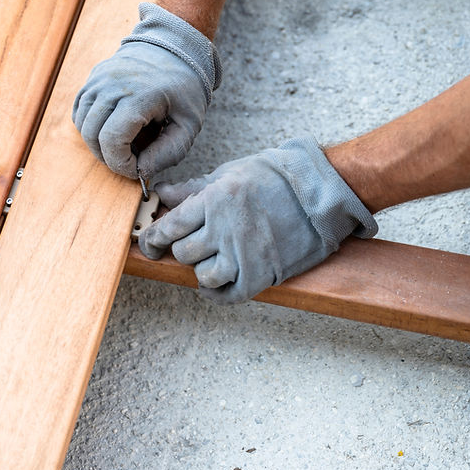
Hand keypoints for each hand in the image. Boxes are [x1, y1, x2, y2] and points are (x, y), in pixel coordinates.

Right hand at [72, 3, 220, 178]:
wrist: (176, 47)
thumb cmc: (185, 88)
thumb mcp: (189, 125)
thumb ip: (168, 153)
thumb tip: (141, 173)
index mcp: (141, 95)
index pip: (113, 140)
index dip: (120, 164)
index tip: (136, 169)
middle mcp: (114, 84)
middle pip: (93, 135)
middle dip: (108, 157)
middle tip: (130, 160)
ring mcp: (100, 79)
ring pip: (82, 124)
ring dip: (97, 143)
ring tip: (122, 144)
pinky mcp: (94, 78)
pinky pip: (80, 110)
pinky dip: (90, 126)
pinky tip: (110, 128)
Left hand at [139, 137, 377, 303]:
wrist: (320, 192)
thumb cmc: (274, 177)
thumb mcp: (229, 174)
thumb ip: (192, 188)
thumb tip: (162, 193)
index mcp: (214, 200)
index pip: (169, 227)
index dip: (152, 238)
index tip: (148, 243)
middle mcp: (225, 228)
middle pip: (184, 253)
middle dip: (182, 250)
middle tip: (191, 245)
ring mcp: (244, 253)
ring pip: (204, 276)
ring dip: (201, 271)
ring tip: (210, 261)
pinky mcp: (262, 273)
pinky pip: (229, 295)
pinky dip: (217, 294)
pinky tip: (216, 285)